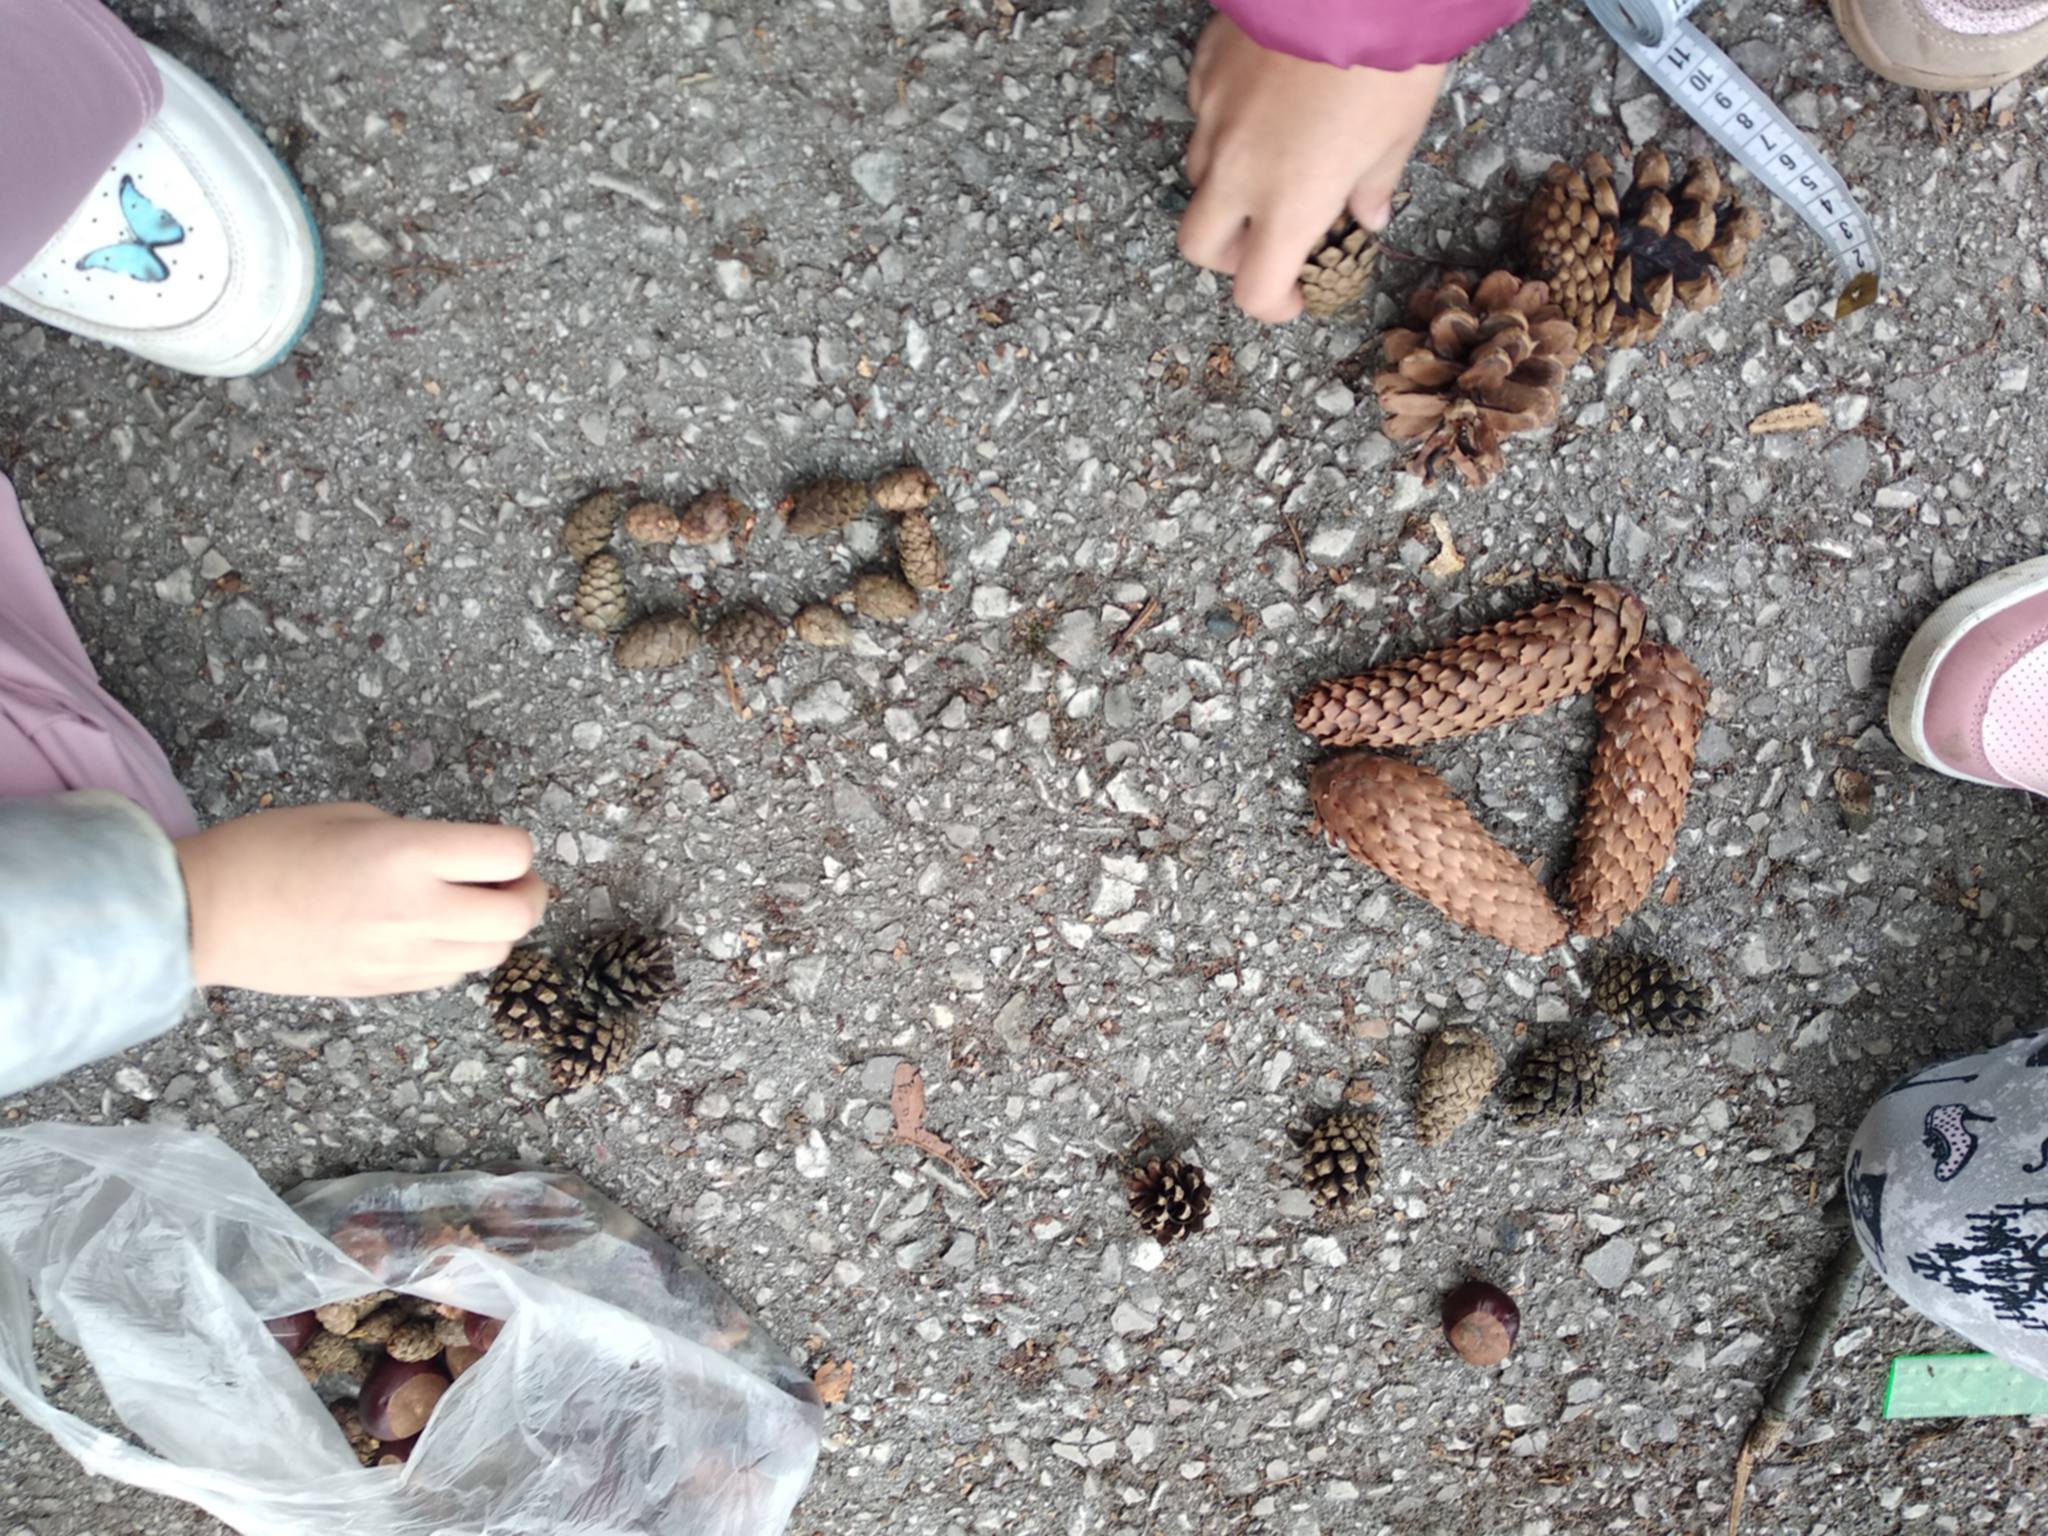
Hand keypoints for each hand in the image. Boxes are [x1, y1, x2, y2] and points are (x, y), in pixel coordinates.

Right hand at [174, 803, 547, 995]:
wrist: (205, 915)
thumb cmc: (267, 850)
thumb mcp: (351, 817)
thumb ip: (417, 839)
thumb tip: (459, 860)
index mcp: (406, 855)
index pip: (510, 855)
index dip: (516, 848)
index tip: (501, 847)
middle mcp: (415, 910)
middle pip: (519, 916)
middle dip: (528, 894)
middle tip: (510, 881)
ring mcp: (402, 956)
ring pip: (493, 954)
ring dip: (497, 929)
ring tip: (470, 907)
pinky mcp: (385, 987)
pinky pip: (453, 975)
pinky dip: (461, 954)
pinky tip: (434, 933)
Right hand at [1179, 16, 1445, 323]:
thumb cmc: (1388, 56)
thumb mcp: (1400, 132)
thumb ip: (1374, 184)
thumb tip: (1368, 215)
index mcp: (1290, 203)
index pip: (1255, 289)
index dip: (1274, 305)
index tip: (1298, 295)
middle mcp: (1239, 171)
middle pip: (1200, 245)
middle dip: (1229, 254)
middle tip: (1269, 239)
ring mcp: (1213, 118)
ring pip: (1198, 178)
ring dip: (1228, 188)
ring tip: (1273, 162)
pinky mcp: (1206, 70)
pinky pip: (1203, 114)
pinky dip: (1226, 124)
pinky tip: (1264, 104)